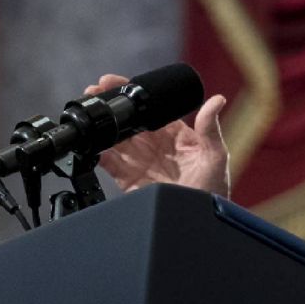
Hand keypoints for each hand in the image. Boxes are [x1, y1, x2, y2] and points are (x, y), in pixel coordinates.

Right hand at [86, 74, 230, 196]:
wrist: (199, 222)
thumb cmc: (213, 188)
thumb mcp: (214, 155)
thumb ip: (210, 128)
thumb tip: (218, 100)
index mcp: (174, 134)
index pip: (149, 108)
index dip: (131, 94)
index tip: (114, 81)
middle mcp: (154, 145)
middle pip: (128, 121)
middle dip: (110, 106)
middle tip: (93, 92)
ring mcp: (140, 162)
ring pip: (115, 139)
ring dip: (100, 126)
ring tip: (86, 112)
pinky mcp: (128, 180)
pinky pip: (109, 164)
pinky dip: (98, 154)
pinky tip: (89, 144)